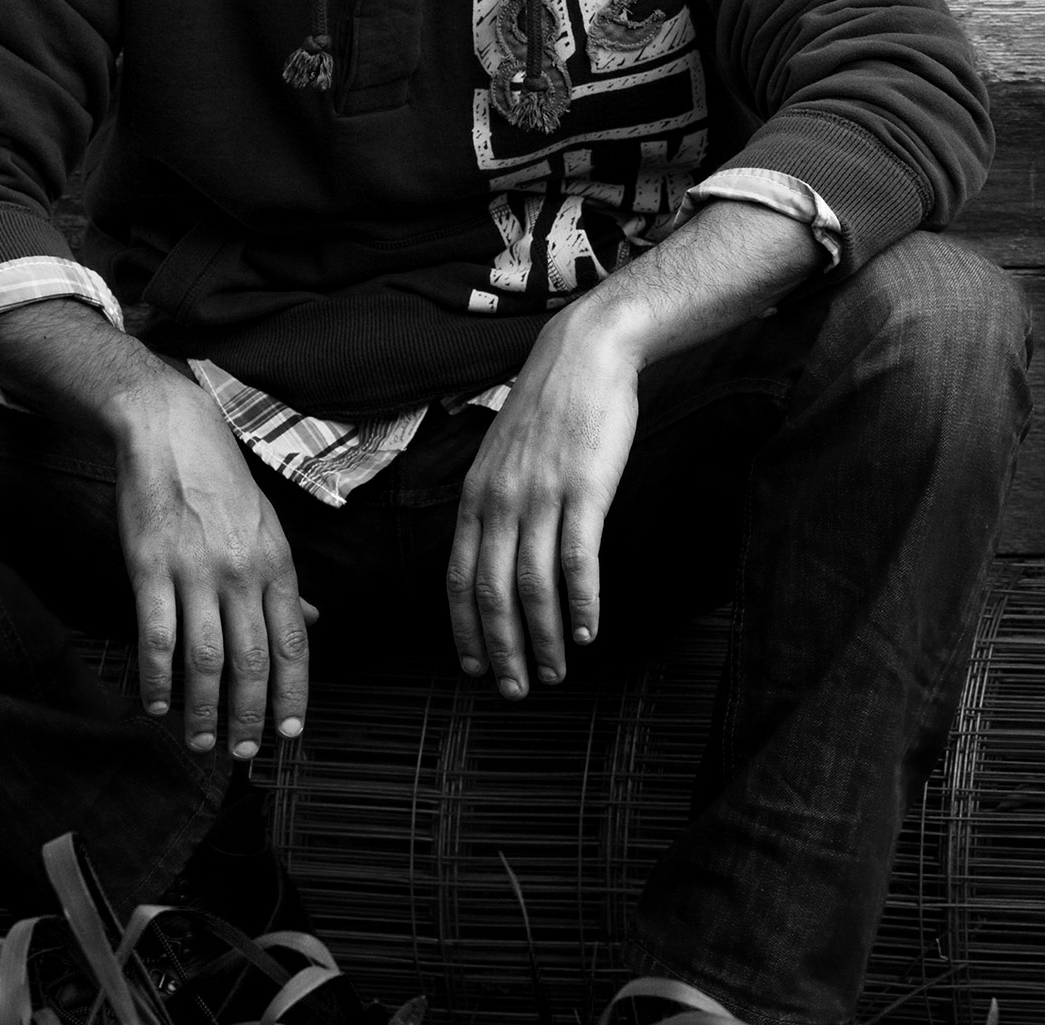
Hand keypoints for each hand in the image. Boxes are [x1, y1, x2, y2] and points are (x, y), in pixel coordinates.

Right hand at [107, 370, 314, 757]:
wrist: (171, 434)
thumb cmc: (222, 484)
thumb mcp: (268, 528)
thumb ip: (286, 582)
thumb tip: (313, 621)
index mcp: (278, 564)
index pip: (294, 643)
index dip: (293, 692)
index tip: (289, 732)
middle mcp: (244, 572)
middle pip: (254, 661)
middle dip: (251, 715)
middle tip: (243, 753)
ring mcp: (197, 571)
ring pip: (208, 658)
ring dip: (205, 709)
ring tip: (202, 741)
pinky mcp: (150, 568)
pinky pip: (157, 636)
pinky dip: (157, 679)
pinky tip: (156, 704)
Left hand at [445, 301, 642, 695]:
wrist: (585, 354)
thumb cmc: (550, 407)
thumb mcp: (503, 455)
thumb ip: (496, 503)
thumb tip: (495, 554)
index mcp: (475, 496)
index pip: (458, 579)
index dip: (465, 630)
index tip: (474, 668)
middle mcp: (499, 501)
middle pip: (492, 593)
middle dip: (501, 649)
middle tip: (514, 689)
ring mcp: (540, 496)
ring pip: (533, 586)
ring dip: (542, 638)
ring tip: (555, 672)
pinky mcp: (583, 490)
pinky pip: (577, 560)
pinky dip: (581, 603)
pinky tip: (586, 631)